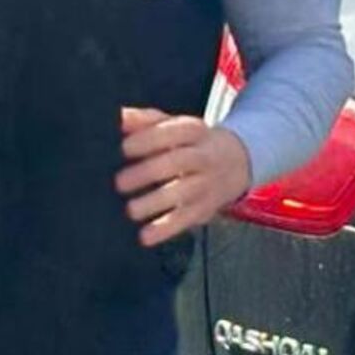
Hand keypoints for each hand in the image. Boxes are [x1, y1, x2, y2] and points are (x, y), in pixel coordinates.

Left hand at [115, 107, 252, 247]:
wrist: (237, 161)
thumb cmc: (189, 142)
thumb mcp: (172, 125)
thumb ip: (143, 120)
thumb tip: (117, 118)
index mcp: (193, 130)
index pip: (171, 133)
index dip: (147, 140)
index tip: (123, 148)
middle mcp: (203, 156)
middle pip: (177, 162)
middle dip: (147, 172)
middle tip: (119, 182)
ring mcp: (206, 184)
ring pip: (183, 193)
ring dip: (155, 202)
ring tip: (130, 210)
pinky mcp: (204, 209)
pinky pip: (185, 219)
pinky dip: (165, 229)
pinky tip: (145, 236)